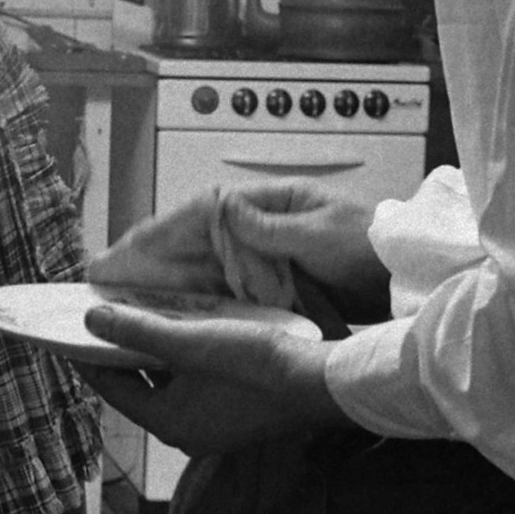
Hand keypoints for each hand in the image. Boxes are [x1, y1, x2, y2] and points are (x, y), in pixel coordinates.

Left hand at [80, 291, 347, 453]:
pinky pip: (194, 383)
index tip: (68, 334)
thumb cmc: (254, 366)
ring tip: (139, 316)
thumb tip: (90, 321)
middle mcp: (187, 431)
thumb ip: (137, 332)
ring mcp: (214, 424)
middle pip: (139, 387)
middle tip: (102, 318)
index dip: (88, 358)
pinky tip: (185, 330)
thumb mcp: (190, 343)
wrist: (321, 383)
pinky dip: (181, 359)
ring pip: (168, 384)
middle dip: (121, 353)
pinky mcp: (236, 411)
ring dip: (153, 353)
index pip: (112, 389)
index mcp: (169, 423)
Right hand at [86, 179, 385, 314]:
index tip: (125, 251)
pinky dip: (194, 296)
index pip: (199, 212)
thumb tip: (224, 207)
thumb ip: (270, 225)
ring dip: (164, 280)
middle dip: (149, 258)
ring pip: (202, 265)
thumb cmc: (370, 246)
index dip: (158, 232)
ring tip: (125, 295)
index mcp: (268, 202)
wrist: (408, 275)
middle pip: (193, 240)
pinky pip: (223, 287)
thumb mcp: (320, 232)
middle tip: (106, 277)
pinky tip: (171, 311)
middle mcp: (260, 225)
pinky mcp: (275, 282)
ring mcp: (266, 253)